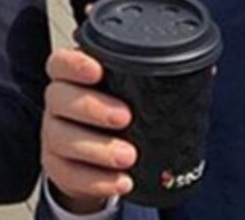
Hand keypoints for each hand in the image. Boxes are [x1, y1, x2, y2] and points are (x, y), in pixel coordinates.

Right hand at [41, 48, 136, 212]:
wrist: (96, 157)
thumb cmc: (114, 113)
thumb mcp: (125, 92)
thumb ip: (142, 79)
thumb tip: (192, 73)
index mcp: (70, 78)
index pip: (60, 63)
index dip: (74, 64)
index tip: (97, 70)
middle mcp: (57, 103)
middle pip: (58, 98)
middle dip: (92, 108)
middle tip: (125, 117)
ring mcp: (52, 135)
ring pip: (61, 138)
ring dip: (97, 148)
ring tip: (129, 156)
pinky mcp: (57, 167)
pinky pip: (70, 173)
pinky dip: (97, 180)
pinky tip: (121, 180)